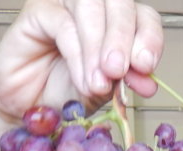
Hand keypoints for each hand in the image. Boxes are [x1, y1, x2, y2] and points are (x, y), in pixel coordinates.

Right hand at [0, 0, 163, 124]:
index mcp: (119, 21)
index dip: (149, 37)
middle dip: (122, 39)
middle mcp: (95, 6)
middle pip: (119, 3)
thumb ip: (127, 80)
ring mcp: (65, 4)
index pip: (144, 16)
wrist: (32, 107)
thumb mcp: (107, 89)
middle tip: (118, 70)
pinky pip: (62, 23)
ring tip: (98, 83)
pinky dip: (77, 54)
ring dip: (97, 47)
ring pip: (90, 7)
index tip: (146, 66)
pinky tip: (82, 79)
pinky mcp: (38, 10)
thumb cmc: (68, 91)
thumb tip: (149, 82)